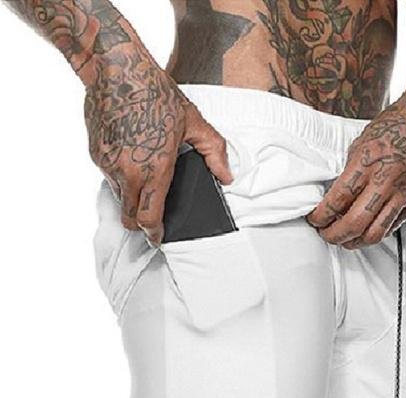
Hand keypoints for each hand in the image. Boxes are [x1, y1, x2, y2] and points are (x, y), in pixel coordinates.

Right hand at [84, 48, 232, 244]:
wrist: (118, 68)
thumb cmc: (157, 94)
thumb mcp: (195, 123)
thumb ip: (215, 153)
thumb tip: (227, 176)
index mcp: (154, 170)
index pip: (149, 218)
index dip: (153, 233)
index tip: (157, 238)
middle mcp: (127, 172)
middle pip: (129, 217)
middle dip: (139, 224)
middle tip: (151, 221)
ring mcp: (107, 163)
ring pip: (118, 195)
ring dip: (131, 195)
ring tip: (146, 177)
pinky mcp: (95, 153)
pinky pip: (108, 175)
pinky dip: (120, 175)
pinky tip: (132, 156)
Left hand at [307, 94, 405, 248]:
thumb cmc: (396, 124)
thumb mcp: (363, 142)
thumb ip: (350, 172)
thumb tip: (334, 197)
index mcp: (367, 163)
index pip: (337, 201)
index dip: (320, 216)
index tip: (313, 219)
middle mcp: (385, 181)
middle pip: (354, 224)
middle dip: (334, 235)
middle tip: (324, 234)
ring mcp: (402, 194)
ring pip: (375, 233)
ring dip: (354, 242)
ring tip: (344, 240)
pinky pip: (392, 227)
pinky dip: (374, 234)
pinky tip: (365, 232)